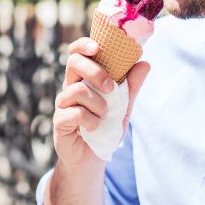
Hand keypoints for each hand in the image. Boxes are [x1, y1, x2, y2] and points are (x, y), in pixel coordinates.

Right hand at [52, 37, 149, 168]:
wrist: (93, 159)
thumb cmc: (105, 129)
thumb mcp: (124, 107)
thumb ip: (131, 86)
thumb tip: (145, 63)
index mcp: (84, 79)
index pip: (77, 52)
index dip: (83, 44)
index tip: (97, 47)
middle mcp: (70, 87)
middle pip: (73, 63)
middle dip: (95, 72)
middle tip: (111, 88)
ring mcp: (63, 104)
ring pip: (77, 90)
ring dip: (98, 103)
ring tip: (105, 116)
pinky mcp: (60, 121)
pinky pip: (75, 113)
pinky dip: (91, 120)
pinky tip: (95, 127)